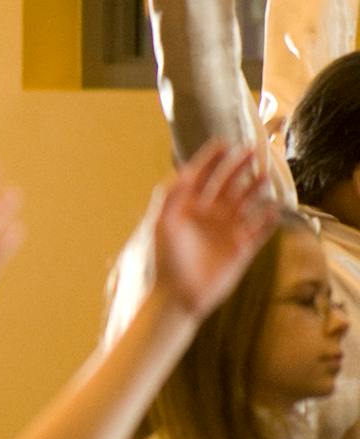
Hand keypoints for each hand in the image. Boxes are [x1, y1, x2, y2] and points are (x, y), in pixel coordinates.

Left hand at [146, 139, 278, 318]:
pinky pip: (260, 229)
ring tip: (265, 175)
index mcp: (188, 208)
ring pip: (247, 203)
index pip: (201, 176)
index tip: (223, 142)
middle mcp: (209, 216)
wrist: (179, 297)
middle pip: (228, 184)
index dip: (212, 159)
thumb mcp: (164, 224)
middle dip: (238, 167)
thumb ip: (171, 196)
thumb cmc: (167, 260)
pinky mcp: (242, 249)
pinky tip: (274, 209)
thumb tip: (184, 172)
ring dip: (256, 188)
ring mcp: (227, 231)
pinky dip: (268, 218)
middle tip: (251, 151)